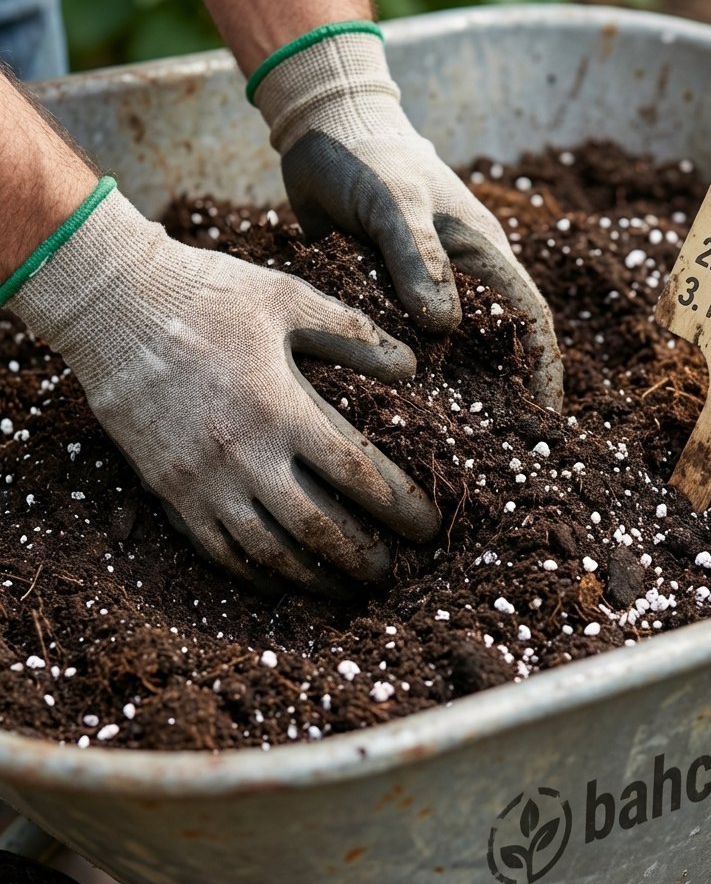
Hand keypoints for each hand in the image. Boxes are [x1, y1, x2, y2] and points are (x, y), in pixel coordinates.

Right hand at [10, 184, 439, 593]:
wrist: (109, 302)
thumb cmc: (207, 293)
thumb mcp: (288, 297)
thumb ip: (353, 334)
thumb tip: (410, 366)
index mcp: (281, 406)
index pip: (356, 473)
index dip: (400, 507)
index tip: (427, 527)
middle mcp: (243, 453)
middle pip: (318, 528)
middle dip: (362, 558)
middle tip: (390, 574)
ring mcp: (201, 478)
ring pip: (267, 552)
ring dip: (313, 579)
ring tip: (345, 590)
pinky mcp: (167, 489)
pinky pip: (215, 549)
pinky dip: (253, 574)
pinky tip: (279, 581)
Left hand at [250, 24, 563, 410]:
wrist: (322, 131)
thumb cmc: (368, 159)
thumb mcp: (394, 201)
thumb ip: (418, 257)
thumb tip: (443, 326)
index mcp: (483, 256)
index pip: (529, 321)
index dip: (543, 371)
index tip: (545, 421)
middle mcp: (460, 282)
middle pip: (491, 350)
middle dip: (499, 398)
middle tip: (493, 452)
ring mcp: (422, 294)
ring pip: (446, 355)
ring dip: (448, 394)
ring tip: (444, 446)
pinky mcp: (384, 301)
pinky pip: (399, 347)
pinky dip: (401, 378)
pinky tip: (388, 413)